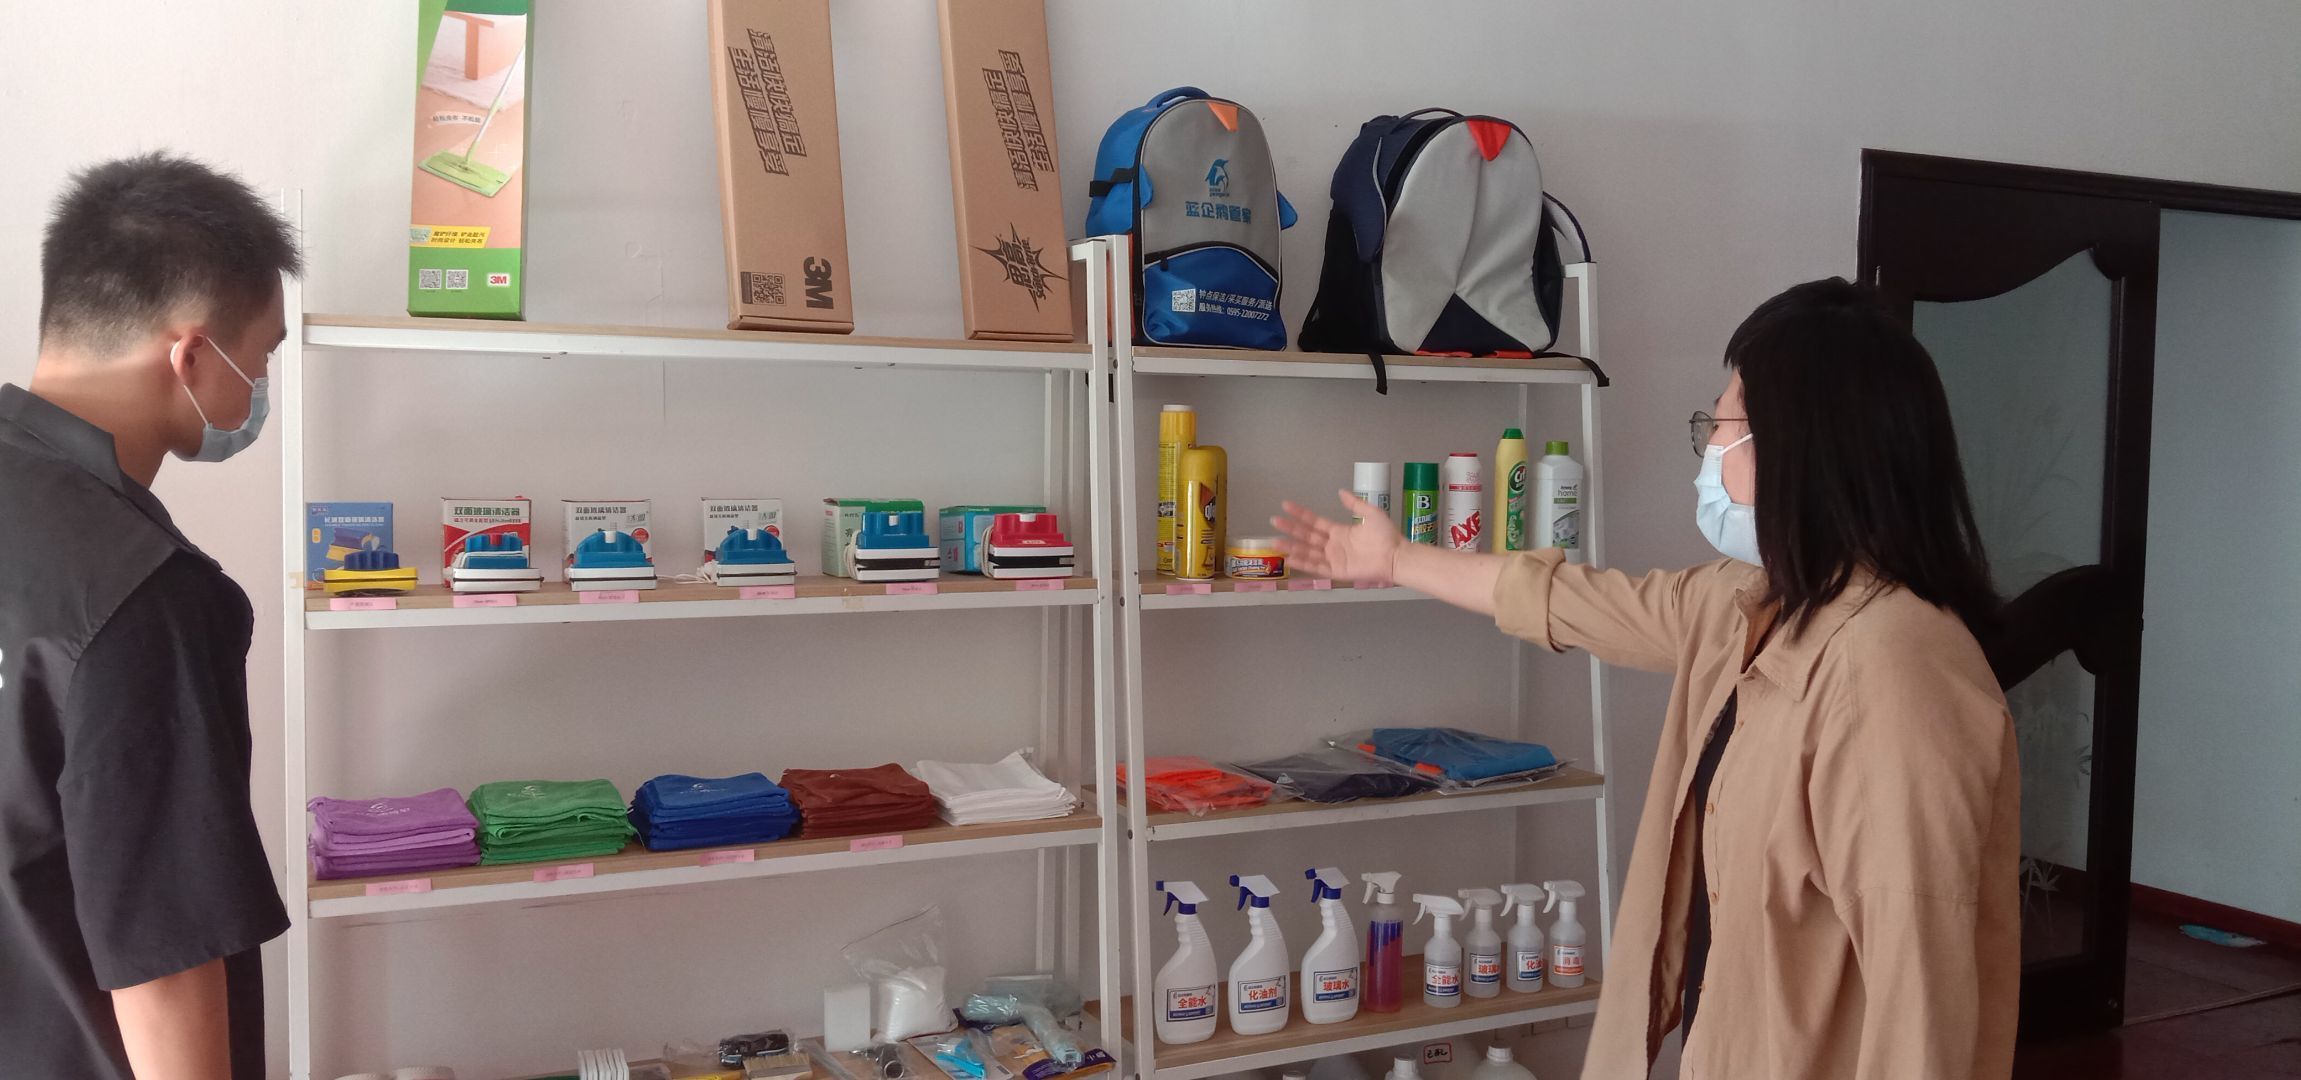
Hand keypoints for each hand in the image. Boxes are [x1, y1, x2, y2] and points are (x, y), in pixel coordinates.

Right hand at [1271, 491, 1404, 582]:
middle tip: (1274, 521)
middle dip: (1290, 529)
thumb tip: (1340, 492)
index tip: (1285, 505)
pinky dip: (1303, 564)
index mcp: (1339, 531)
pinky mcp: (1337, 571)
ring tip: (1275, 542)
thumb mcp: (1371, 513)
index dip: (1300, 514)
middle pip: (1307, 536)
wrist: (1396, 555)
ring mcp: (1333, 558)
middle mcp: (1333, 545)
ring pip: (1308, 552)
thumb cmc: (1385, 535)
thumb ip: (1354, 504)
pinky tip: (1290, 559)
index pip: (1315, 522)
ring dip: (1291, 547)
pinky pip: (1316, 567)